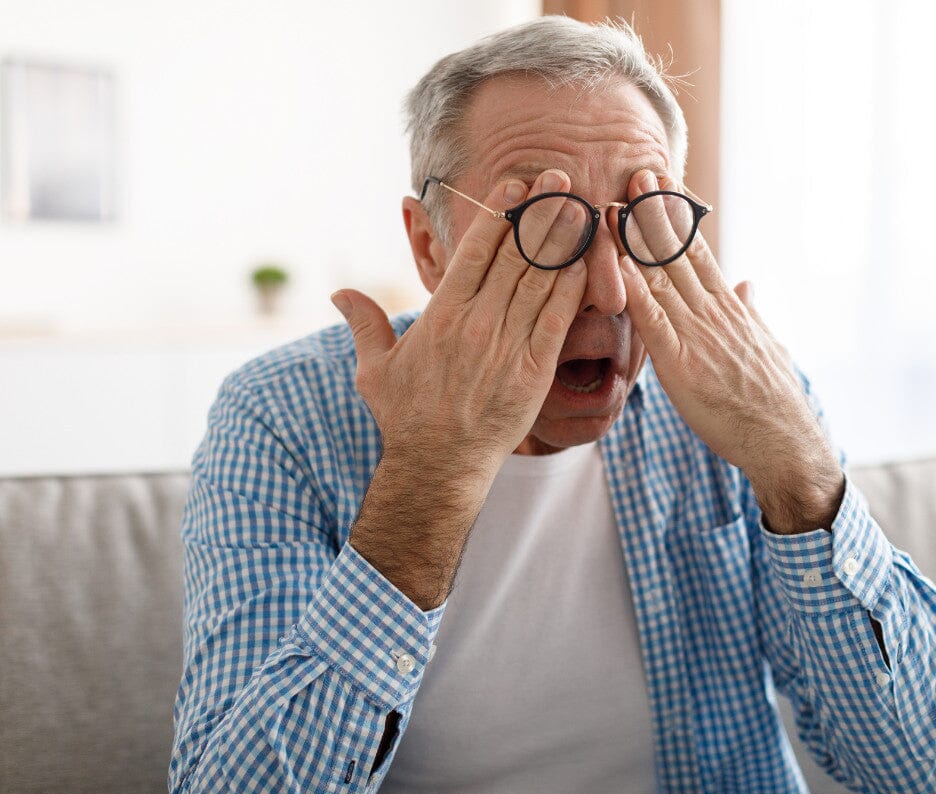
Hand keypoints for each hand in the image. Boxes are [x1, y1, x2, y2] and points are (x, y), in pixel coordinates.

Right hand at [333, 170, 586, 476]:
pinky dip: (574, 288)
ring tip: (581, 206)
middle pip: (515, 255)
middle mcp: (477, 322)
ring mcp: (507, 345)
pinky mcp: (534, 371)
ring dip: (563, 240)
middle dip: (540, 213)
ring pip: (540, 280)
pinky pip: (558, 320)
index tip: (517, 185)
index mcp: (442, 314)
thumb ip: (364, 324)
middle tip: (561, 179)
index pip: (476, 250)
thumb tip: (340, 294)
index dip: (500, 213)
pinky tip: (588, 262)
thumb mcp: (375, 369)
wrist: (438, 466)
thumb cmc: (406, 418)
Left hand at [617, 170, 843, 531]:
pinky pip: (653, 322)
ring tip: (614, 205)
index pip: (697, 250)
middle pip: (678, 253)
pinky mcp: (681, 364)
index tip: (660, 182)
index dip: (675, 215)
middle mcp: (713, 312)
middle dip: (654, 212)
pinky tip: (616, 268)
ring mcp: (697, 335)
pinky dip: (634, 293)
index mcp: (728, 307)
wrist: (783, 441)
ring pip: (661, 279)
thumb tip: (746, 284)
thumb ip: (750, 312)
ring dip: (634, 242)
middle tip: (635, 170)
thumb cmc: (770, 400)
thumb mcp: (766, 344)